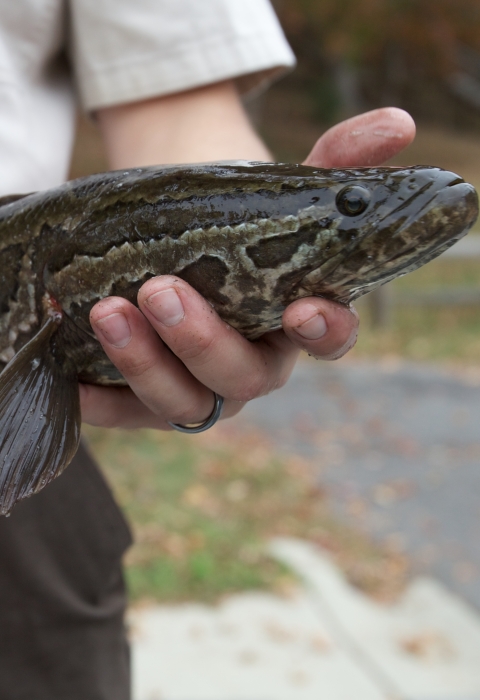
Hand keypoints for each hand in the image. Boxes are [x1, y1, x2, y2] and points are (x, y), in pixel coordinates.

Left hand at [81, 107, 414, 428]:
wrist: (177, 248)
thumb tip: (397, 124)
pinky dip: (106, 402)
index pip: (327, 340)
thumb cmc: (235, 228)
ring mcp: (201, 387)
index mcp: (295, 323)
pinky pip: (130, 415)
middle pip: (243, 378)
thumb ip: (335, 160)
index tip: (304, 310)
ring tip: (108, 311)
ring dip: (147, 365)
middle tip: (161, 291)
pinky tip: (77, 377)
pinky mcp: (149, 400)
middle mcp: (253, 365)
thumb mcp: (280, 191)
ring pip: (185, 402)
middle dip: (203, 342)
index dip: (323, 333)